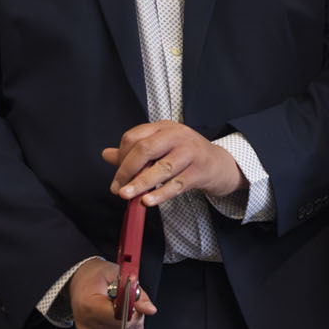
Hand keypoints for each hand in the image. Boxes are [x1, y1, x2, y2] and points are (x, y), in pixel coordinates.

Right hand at [67, 257, 154, 328]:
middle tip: (133, 306)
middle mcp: (86, 324)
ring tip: (128, 314)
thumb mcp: (119, 276)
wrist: (81, 283)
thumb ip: (136, 294)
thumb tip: (150, 310)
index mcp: (89, 305)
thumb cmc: (98, 278)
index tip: (134, 304)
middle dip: (136, 320)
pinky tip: (124, 323)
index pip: (119, 320)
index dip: (134, 314)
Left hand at [103, 121, 240, 208]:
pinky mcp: (200, 170)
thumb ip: (134, 152)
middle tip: (118, 189)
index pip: (134, 138)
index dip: (121, 157)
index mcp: (163, 127)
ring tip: (127, 196)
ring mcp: (190, 152)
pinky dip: (161, 194)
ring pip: (161, 168)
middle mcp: (177, 135)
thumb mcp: (161, 149)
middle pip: (145, 149)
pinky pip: (177, 184)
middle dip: (127, 170)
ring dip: (141, 183)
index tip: (118, 177)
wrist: (222, 164)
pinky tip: (148, 201)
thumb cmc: (188, 156)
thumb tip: (106, 155)